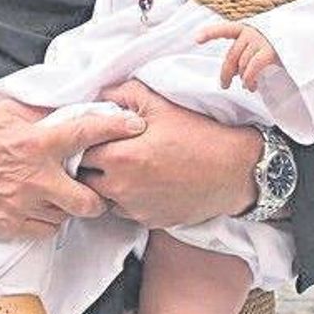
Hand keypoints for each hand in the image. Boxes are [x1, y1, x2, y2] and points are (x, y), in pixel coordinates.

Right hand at [0, 98, 143, 239]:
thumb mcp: (5, 112)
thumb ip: (40, 115)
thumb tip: (71, 109)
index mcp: (36, 143)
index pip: (87, 133)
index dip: (116, 127)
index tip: (134, 126)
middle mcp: (34, 178)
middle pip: (89, 200)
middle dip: (97, 196)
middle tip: (94, 187)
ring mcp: (22, 205)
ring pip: (66, 217)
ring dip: (68, 207)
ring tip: (58, 194)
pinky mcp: (9, 225)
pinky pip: (44, 231)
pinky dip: (47, 221)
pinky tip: (40, 207)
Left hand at [79, 80, 259, 228]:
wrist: (235, 170)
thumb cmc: (199, 135)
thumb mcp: (160, 104)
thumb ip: (123, 94)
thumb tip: (101, 93)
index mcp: (120, 157)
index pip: (79, 152)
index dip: (83, 143)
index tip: (93, 137)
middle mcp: (122, 188)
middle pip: (85, 178)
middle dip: (90, 165)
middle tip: (106, 152)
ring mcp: (134, 208)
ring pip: (103, 197)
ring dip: (107, 185)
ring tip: (126, 168)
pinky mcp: (148, 221)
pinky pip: (125, 211)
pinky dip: (126, 199)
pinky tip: (143, 183)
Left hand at [195, 21, 279, 90]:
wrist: (304, 44)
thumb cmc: (281, 47)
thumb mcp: (260, 45)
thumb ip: (244, 52)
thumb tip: (230, 74)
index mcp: (248, 28)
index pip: (225, 29)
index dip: (210, 34)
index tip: (196, 39)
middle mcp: (253, 32)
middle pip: (231, 56)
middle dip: (226, 73)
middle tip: (224, 85)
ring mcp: (262, 40)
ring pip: (242, 64)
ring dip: (242, 78)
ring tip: (247, 86)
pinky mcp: (270, 51)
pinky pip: (252, 68)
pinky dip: (249, 80)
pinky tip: (251, 87)